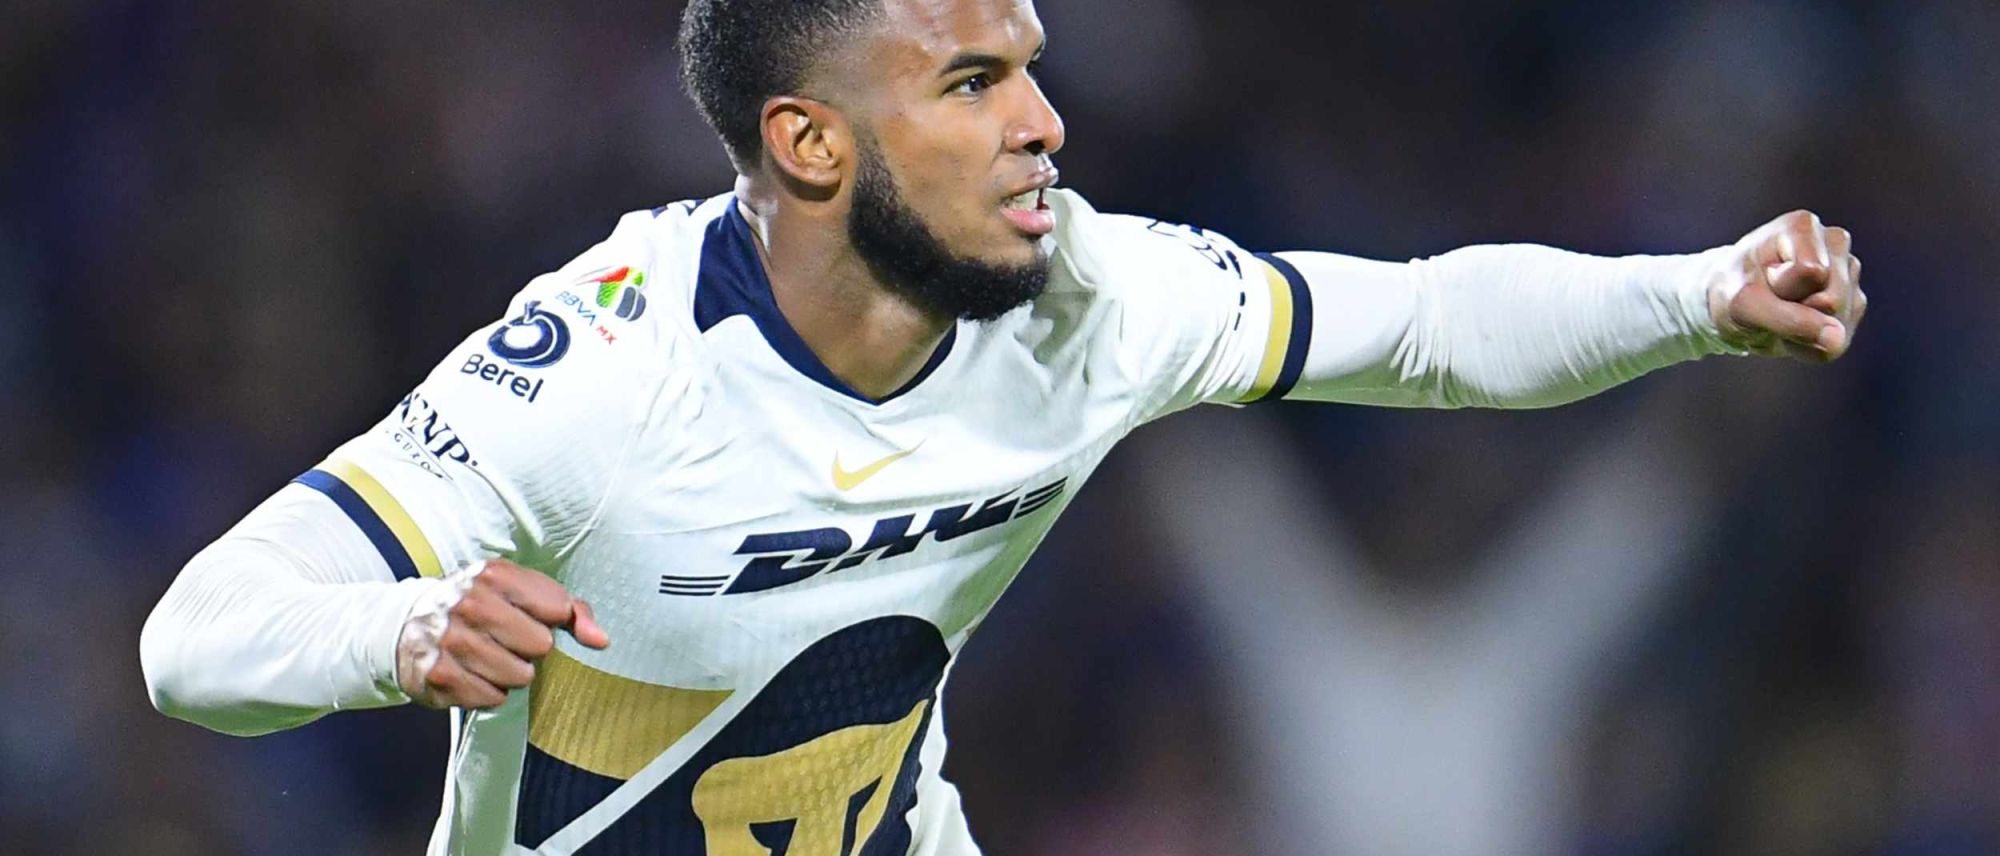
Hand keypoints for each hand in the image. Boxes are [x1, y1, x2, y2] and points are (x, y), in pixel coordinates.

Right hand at [397, 559, 610, 709]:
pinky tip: (472, 674)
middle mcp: (469, 604)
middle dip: (529, 650)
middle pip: (540, 646)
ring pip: (519, 677)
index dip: (549, 620)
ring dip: (510, 673)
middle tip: (506, 641)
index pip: (557, 609)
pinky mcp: (438, 676)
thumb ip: (570, 610)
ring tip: (489, 658)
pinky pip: (493, 698)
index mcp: (494, 575)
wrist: (406, 624)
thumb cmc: (479, 606)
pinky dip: (488, 692)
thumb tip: (600, 641)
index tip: (532, 618)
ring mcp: (451, 641)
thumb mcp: (521, 592)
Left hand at [1709, 210, 1866, 361]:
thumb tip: (1837, 341)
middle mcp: (1834, 244)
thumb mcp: (1744, 305)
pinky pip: (1839, 340)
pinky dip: (1810, 344)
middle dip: (1796, 311)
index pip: (1810, 273)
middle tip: (1771, 300)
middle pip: (1832, 299)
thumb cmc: (1733, 293)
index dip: (1782, 288)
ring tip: (1781, 313)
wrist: (1728, 304)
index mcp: (1803, 227)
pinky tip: (1794, 327)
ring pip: (1840, 322)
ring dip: (1803, 332)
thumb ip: (1788, 320)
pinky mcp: (1852, 303)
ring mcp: (1848, 274)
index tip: (1763, 280)